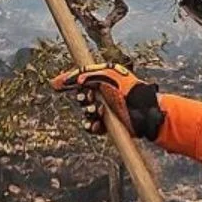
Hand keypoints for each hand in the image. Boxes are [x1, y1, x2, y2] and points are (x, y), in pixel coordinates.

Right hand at [49, 64, 164, 141]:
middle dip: (83, 99)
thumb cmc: (130, 90)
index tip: (56, 85)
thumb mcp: (109, 75)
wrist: (145, 112)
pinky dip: (91, 126)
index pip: (80, 79)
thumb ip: (89, 74)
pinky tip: (95, 125)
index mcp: (104, 79)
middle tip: (88, 99)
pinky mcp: (108, 124)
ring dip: (88, 113)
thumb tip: (74, 80)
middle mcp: (104, 94)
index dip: (68, 82)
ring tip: (97, 112)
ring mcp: (106, 109)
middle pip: (81, 97)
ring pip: (86, 113)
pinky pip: (91, 126)